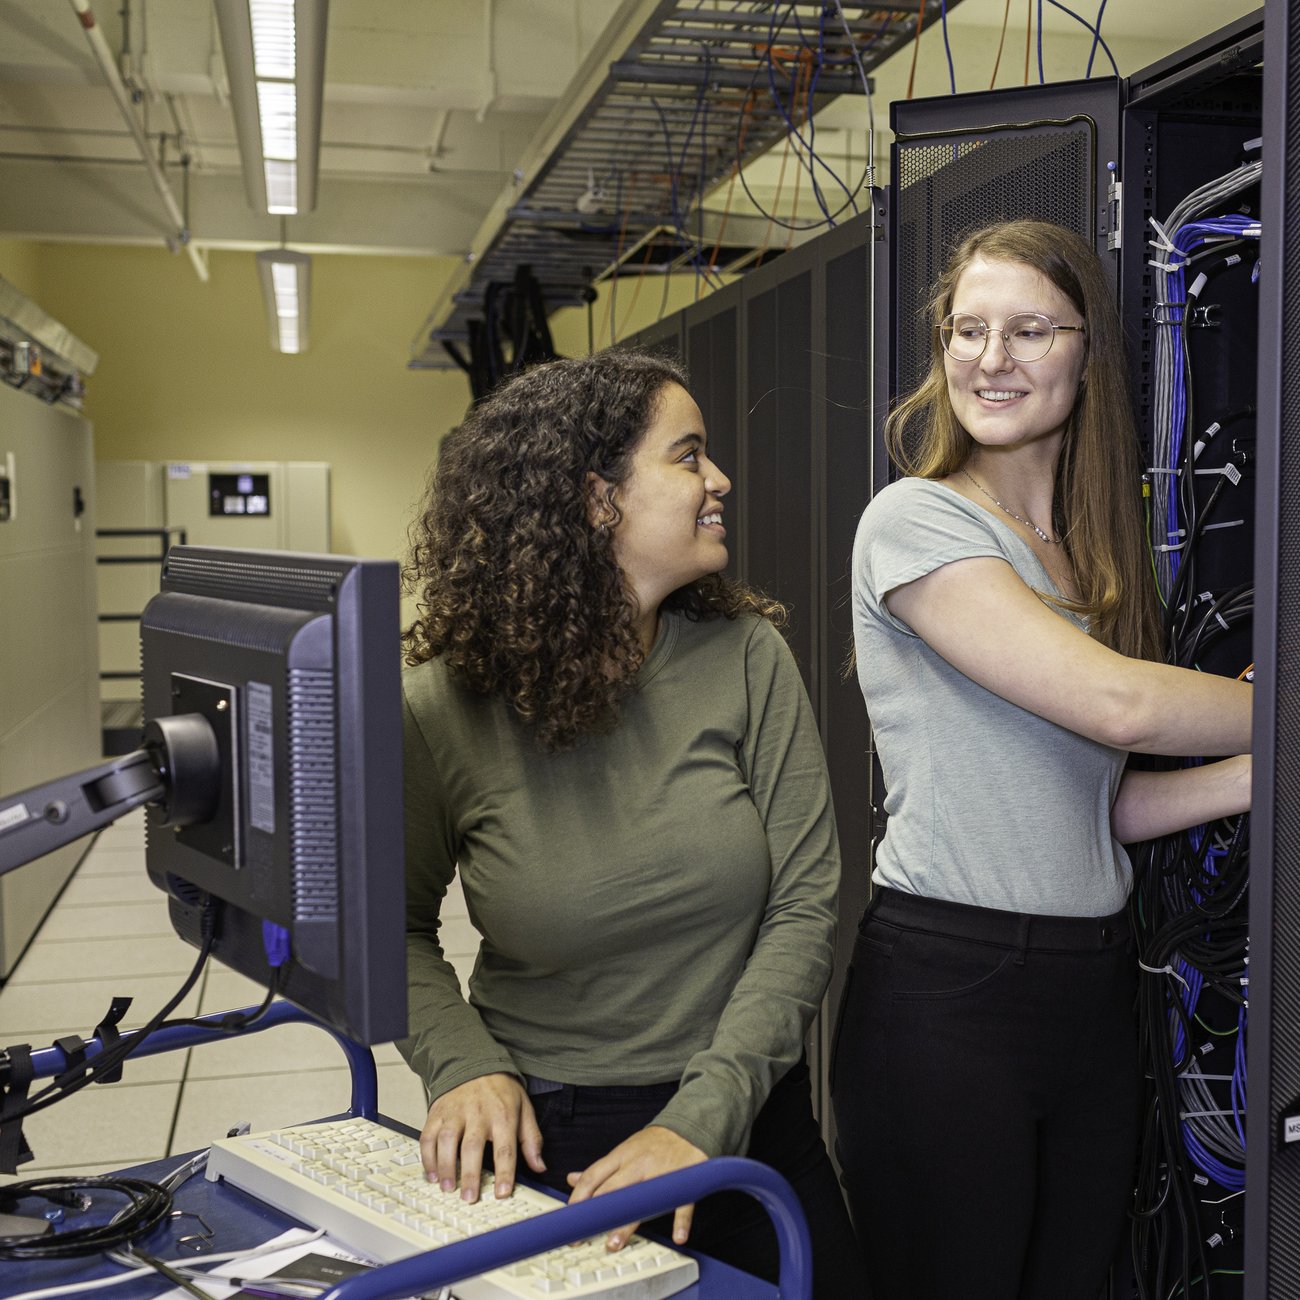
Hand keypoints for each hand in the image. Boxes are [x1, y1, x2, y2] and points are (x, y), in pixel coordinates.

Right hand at [419, 1073, 544, 1202]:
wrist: (475, 1062)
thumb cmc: (500, 1090)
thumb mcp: (524, 1108)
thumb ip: (531, 1139)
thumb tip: (539, 1166)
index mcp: (503, 1114)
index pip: (505, 1147)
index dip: (504, 1172)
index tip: (502, 1193)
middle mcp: (477, 1113)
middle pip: (472, 1146)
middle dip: (470, 1174)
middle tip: (469, 1197)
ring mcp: (455, 1112)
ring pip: (447, 1140)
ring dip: (445, 1167)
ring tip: (448, 1188)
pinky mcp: (438, 1112)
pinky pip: (428, 1136)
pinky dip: (427, 1157)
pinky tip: (432, 1174)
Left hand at [565, 1126, 706, 1251]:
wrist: (687, 1127)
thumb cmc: (651, 1145)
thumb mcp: (623, 1151)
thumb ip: (600, 1169)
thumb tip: (572, 1179)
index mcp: (622, 1156)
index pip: (594, 1175)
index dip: (579, 1196)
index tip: (571, 1217)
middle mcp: (638, 1164)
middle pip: (614, 1189)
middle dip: (598, 1212)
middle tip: (586, 1235)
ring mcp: (661, 1172)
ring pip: (642, 1198)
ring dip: (629, 1222)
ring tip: (615, 1242)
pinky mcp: (684, 1180)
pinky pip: (683, 1201)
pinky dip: (681, 1220)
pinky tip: (677, 1236)